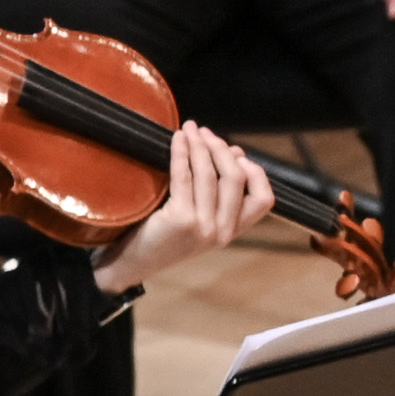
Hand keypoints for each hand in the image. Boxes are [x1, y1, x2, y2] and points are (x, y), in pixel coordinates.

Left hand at [91, 122, 277, 294]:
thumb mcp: (199, 220)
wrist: (132, 266)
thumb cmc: (163, 239)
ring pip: (210, 174)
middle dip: (221, 149)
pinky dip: (182, 152)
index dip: (255, 172)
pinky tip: (177, 139)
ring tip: (190, 129)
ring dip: (200, 145)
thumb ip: (218, 193)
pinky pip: (184, 176)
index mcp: (231, 233)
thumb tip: (237, 153)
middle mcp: (222, 232)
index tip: (237, 153)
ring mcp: (202, 227)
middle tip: (205, 133)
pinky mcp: (180, 219)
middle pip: (236, 178)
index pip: (263, 199)